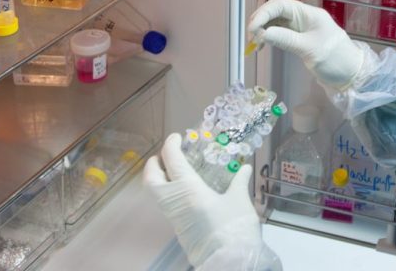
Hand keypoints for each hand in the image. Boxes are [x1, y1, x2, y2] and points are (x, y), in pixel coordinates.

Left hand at [143, 134, 261, 267]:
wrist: (229, 260)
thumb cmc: (233, 228)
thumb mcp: (240, 200)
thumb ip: (239, 181)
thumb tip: (244, 167)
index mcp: (189, 189)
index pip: (172, 160)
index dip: (172, 144)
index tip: (177, 136)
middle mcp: (175, 200)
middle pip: (151, 178)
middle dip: (154, 163)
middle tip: (166, 155)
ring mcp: (174, 215)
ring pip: (155, 192)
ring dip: (158, 178)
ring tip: (174, 170)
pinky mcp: (178, 226)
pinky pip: (165, 203)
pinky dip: (168, 190)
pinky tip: (184, 188)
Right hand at [248, 0, 363, 89]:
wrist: (351, 74)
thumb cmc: (335, 59)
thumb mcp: (309, 50)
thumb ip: (286, 40)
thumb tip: (262, 33)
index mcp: (308, 14)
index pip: (280, 5)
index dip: (263, 14)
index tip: (252, 29)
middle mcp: (303, 17)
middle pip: (276, 11)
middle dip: (260, 21)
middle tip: (251, 38)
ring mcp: (301, 28)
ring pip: (275, 22)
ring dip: (263, 30)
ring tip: (254, 45)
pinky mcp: (299, 38)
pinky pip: (279, 32)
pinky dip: (269, 37)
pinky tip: (262, 46)